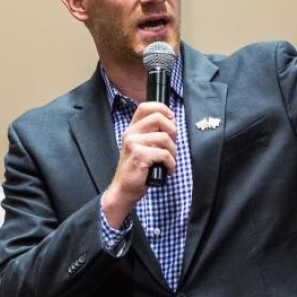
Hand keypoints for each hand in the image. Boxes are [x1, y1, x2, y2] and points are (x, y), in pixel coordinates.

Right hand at [101, 101, 176, 226]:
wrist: (124, 190)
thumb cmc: (137, 170)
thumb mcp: (143, 148)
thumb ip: (154, 134)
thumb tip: (172, 122)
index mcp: (132, 129)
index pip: (146, 107)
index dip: (162, 109)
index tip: (171, 120)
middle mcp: (131, 133)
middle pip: (159, 118)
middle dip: (172, 132)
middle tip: (171, 146)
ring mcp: (133, 143)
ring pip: (165, 138)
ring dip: (173, 152)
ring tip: (168, 162)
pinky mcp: (139, 155)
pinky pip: (164, 154)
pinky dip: (171, 164)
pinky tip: (167, 170)